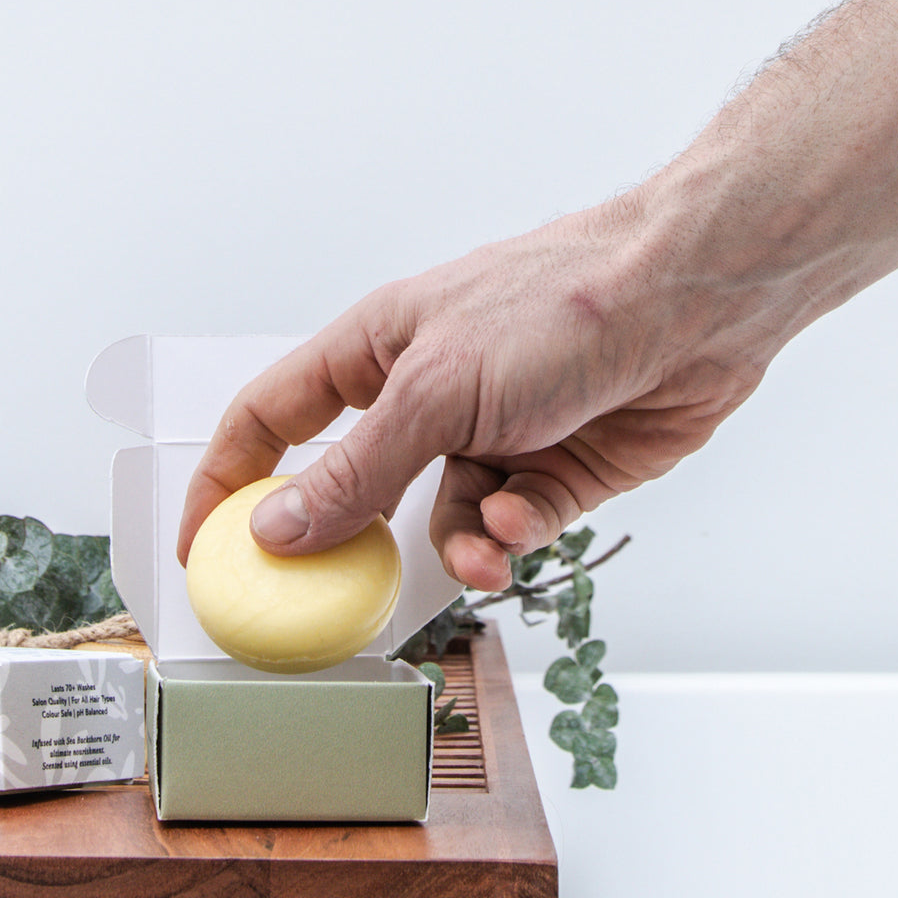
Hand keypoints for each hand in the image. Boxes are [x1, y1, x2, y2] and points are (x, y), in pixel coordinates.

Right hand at [177, 192, 769, 592]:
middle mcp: (421, 398)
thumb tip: (276, 529)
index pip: (269, 421)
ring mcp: (484, 437)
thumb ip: (353, 470)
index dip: (227, 480)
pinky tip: (524, 515)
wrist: (696, 303)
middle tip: (332, 594)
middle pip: (352, 488)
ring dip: (456, 543)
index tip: (202, 546)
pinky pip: (503, 527)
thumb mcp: (434, 390)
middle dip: (348, 542)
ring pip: (435, 521)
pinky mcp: (545, 473)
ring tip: (483, 549)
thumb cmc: (560, 305)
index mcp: (371, 354)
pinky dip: (511, 532)